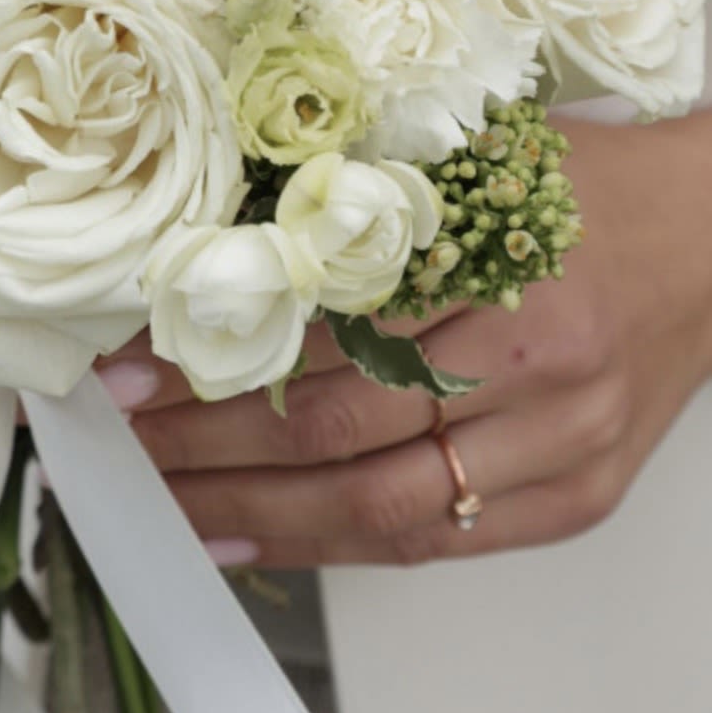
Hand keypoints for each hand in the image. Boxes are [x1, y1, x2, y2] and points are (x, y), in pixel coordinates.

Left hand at [102, 117, 711, 567]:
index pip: (326, 330)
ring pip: (381, 505)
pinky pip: (439, 542)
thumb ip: (361, 212)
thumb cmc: (589, 190)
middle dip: (212, 445)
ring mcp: (564, 447)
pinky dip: (336, 546)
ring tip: (166, 505)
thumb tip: (218, 260)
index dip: (219, 360)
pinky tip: (257, 538)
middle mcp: (540, 368)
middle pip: (343, 428)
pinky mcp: (576, 499)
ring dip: (256, 512)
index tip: (130, 367)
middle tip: (123, 444)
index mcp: (508, 265)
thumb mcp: (474, 166)